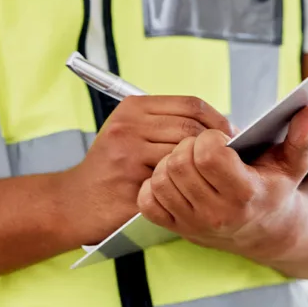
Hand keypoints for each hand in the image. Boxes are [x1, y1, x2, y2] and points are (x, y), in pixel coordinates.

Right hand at [59, 95, 231, 243]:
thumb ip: (165, 124)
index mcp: (133, 109)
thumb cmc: (112, 169)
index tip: (231, 134)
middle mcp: (129, 127)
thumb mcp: (130, 133)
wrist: (75, 202)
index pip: (190, 104)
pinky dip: (190, 186)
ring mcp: (129, 156)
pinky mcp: (132, 184)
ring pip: (186, 155)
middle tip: (231, 157)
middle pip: (191, 128)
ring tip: (216, 174)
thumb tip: (216, 124)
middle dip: (217, 143)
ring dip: (205, 166)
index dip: (218, 119)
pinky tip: (197, 191)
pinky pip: (174, 182)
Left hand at [137, 106, 307, 260]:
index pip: (208, 154)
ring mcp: (193, 224)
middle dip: (188, 146)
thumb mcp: (293, 163)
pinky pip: (147, 200)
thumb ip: (302, 136)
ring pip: (161, 178)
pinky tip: (175, 180)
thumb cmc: (275, 188)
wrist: (265, 232)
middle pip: (179, 162)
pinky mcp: (176, 229)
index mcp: (245, 193)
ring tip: (190, 163)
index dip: (210, 138)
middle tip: (202, 149)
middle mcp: (217, 213)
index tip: (220, 140)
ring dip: (170, 163)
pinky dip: (155, 185)